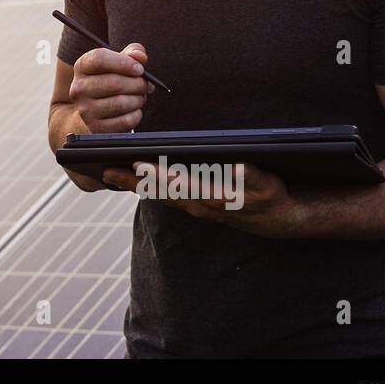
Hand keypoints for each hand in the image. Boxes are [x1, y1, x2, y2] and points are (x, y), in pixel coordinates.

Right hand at [69, 42, 154, 134]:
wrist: (93, 110)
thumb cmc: (109, 80)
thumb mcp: (118, 62)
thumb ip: (132, 53)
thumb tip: (140, 57)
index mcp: (82, 66)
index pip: (99, 58)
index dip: (123, 62)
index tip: (140, 69)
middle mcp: (79, 88)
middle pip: (114, 83)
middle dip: (137, 84)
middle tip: (146, 85)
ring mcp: (85, 109)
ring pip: (121, 103)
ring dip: (138, 99)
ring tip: (140, 96)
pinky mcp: (96, 127)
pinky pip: (125, 121)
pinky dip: (136, 115)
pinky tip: (134, 110)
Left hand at [105, 160, 305, 238]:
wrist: (279, 220)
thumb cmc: (272, 199)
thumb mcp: (269, 188)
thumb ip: (254, 178)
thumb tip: (237, 166)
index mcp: (212, 197)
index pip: (178, 184)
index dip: (156, 173)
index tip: (136, 163)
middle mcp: (199, 205)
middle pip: (160, 192)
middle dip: (133, 181)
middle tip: (105, 171)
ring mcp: (196, 207)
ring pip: (160, 195)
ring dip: (136, 185)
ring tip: (112, 173)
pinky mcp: (197, 205)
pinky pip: (167, 197)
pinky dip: (149, 188)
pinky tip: (135, 179)